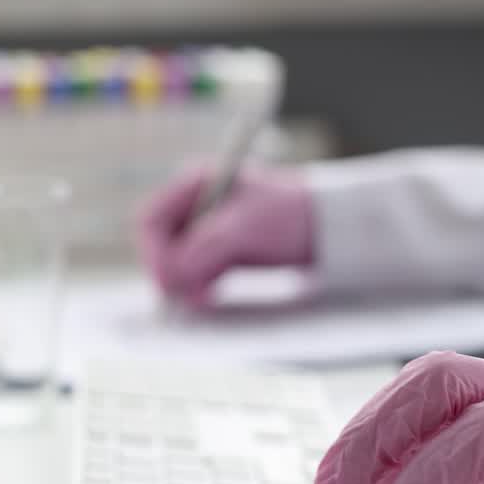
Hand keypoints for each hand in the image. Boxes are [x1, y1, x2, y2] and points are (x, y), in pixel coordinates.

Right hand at [134, 163, 313, 307]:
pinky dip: (196, 288)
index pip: (151, 220)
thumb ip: (205, 249)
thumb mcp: (246, 228)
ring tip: (203, 299)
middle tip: (184, 297)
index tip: (167, 281)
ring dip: (183, 283)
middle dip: (168, 271)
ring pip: (175, 262)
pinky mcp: (218, 252)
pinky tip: (209, 298)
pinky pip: (193, 274)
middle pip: (159, 243)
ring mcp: (205, 229)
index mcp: (196, 183)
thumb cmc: (291, 215)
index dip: (153, 252)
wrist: (331, 228)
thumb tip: (172, 277)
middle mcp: (195, 204)